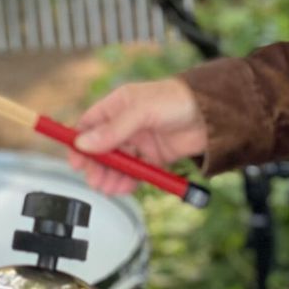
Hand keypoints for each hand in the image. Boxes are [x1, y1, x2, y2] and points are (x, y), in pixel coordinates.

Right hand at [68, 79, 207, 196]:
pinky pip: (137, 170)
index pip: (90, 124)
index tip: (75, 160)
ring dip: (112, 176)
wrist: (213, 114)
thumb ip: (113, 130)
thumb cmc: (178, 100)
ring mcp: (142, 140)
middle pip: (102, 147)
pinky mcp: (156, 155)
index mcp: (119, 105)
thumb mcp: (141, 111)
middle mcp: (128, 122)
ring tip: (110, 188)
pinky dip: (129, 180)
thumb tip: (84, 144)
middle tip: (95, 180)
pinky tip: (125, 187)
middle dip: (97, 165)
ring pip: (119, 161)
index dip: (80, 142)